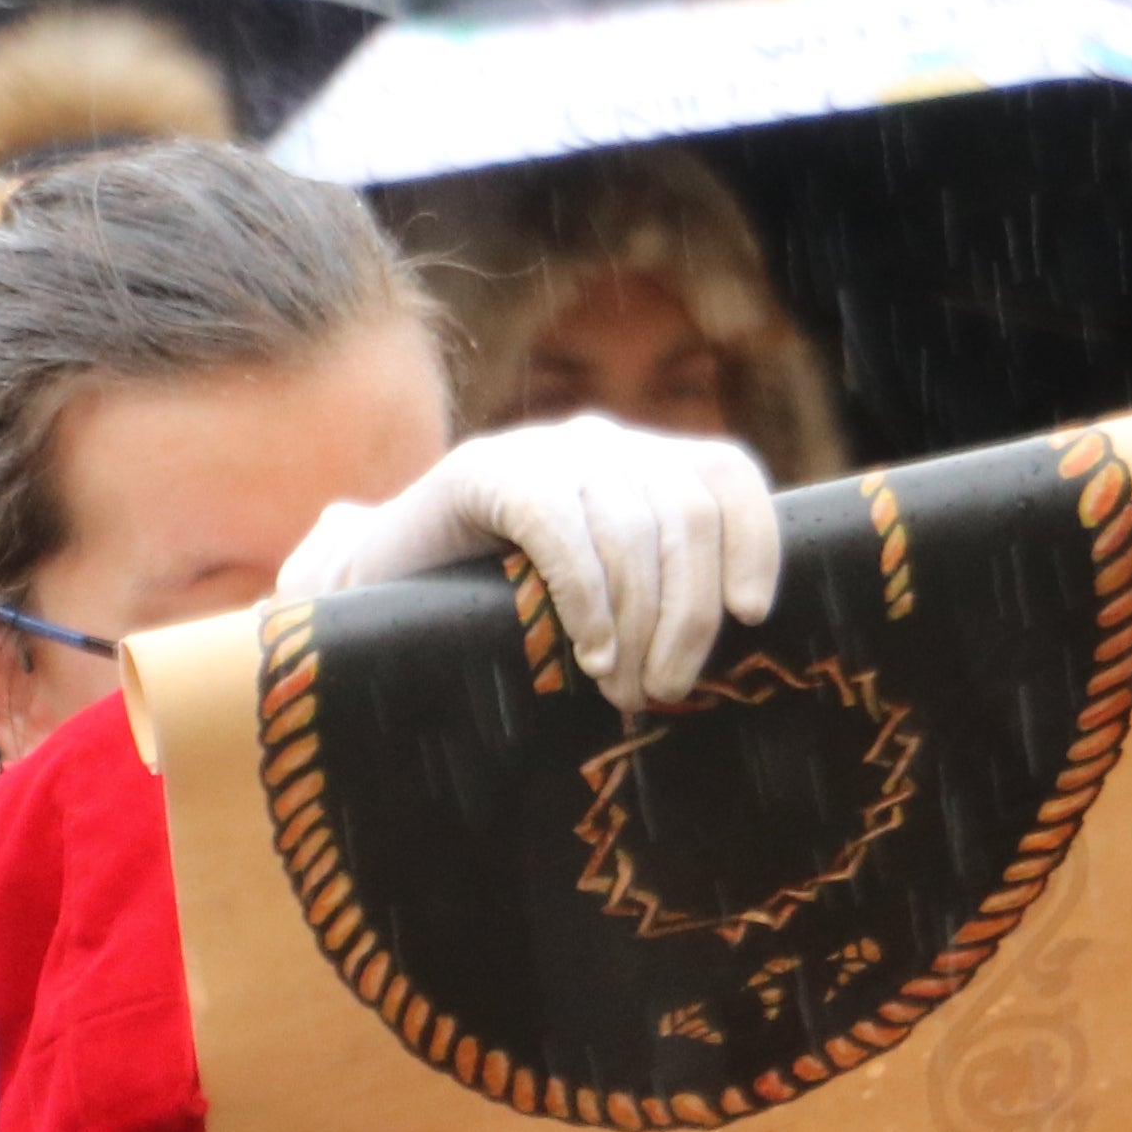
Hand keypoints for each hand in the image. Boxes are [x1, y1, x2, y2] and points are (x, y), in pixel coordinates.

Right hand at [272, 410, 781, 708]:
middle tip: (668, 690)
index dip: (754, 539)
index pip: (727, 473)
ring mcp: (545, 450)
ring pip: (631, 531)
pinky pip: (562, 531)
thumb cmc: (498, 605)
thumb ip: (653, 587)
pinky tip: (586, 655)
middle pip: (686, 517)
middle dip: (687, 616)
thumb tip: (735, 636)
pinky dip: (585, 600)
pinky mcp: (486, 471)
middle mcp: (602, 441)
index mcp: (641, 459)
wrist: (376, 584)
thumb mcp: (596, 588)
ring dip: (637, 625)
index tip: (751, 615)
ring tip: (624, 690)